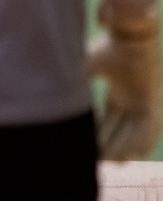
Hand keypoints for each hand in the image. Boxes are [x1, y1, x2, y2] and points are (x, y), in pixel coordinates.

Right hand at [88, 5, 160, 161]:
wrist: (129, 37)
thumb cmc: (107, 49)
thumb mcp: (85, 68)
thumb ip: (73, 83)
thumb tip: (48, 91)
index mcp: (121, 91)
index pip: (109, 119)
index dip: (98, 133)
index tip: (88, 147)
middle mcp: (134, 99)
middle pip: (120, 129)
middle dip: (108, 145)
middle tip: (95, 160)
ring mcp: (145, 101)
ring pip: (134, 133)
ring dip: (121, 148)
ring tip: (108, 162)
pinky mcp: (154, 102)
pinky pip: (148, 130)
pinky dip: (139, 144)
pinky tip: (128, 157)